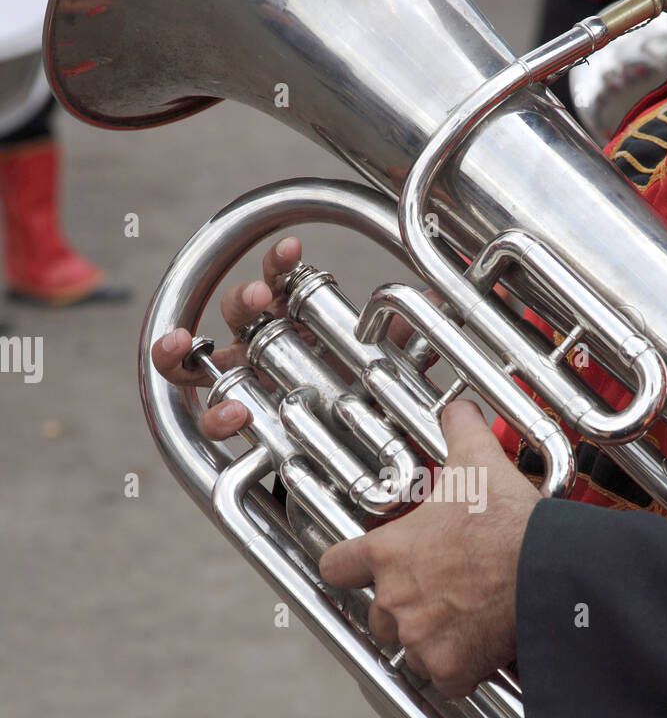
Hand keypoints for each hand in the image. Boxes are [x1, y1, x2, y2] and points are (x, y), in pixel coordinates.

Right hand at [151, 236, 440, 437]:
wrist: (362, 465)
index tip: (293, 251)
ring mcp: (240, 388)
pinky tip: (231, 415)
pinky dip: (213, 416)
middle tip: (258, 298)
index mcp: (295, 324)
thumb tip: (432, 302)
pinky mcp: (236, 429)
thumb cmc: (365, 404)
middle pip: (236, 314)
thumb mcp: (391, 372)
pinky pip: (207, 419)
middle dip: (243, 300)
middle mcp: (261, 350)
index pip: (280, 283)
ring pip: (193, 361)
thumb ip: (407, 341)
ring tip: (188, 344)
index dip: (280, 265)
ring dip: (184, 350)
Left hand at [318, 401, 540, 697]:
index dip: (348, 567)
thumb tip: (458, 407)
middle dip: (404, 610)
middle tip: (440, 597)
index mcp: (388, 552)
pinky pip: (445, 680)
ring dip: (431, 642)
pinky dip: (461, 671)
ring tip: (465, 623)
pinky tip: (482, 650)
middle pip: (378, 616)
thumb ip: (460, 431)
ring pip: (411, 651)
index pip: (336, 566)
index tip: (362, 570)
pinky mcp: (450, 668)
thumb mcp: (478, 462)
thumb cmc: (508, 519)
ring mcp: (419, 638)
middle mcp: (393, 599)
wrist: (548, 570)